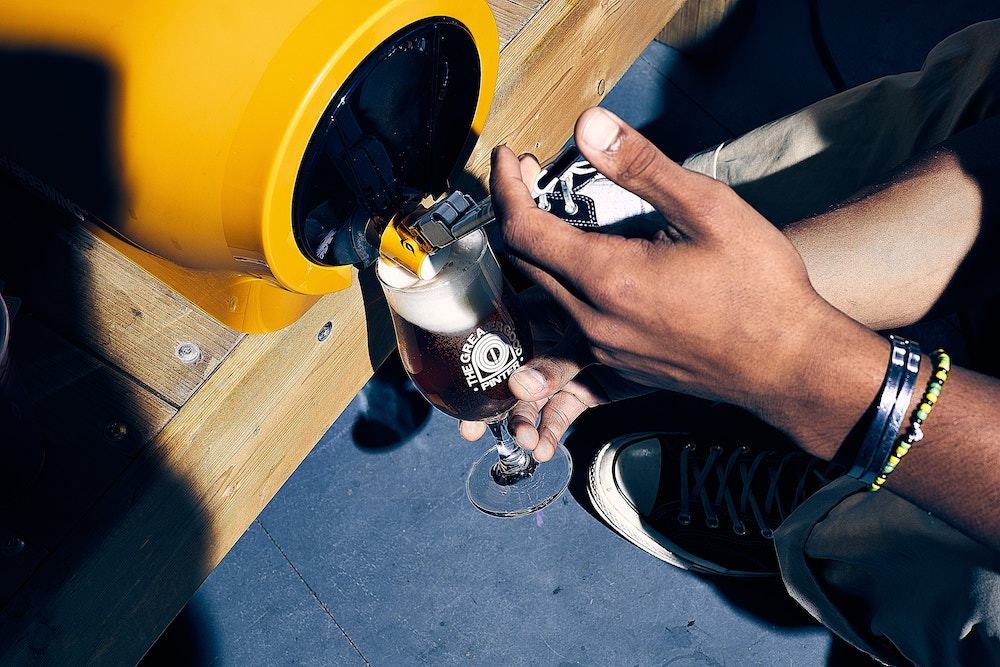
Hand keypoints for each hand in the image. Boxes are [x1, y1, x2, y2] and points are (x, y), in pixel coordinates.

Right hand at [459, 287, 651, 460]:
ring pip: (531, 398)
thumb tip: (521, 387)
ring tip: (525, 443)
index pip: (497, 331)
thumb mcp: (585, 337)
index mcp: (540, 309)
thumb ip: (555, 363)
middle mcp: (547, 338)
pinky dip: (552, 432)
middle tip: (473, 427)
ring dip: (522, 423)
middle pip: (507, 371)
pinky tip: (545, 448)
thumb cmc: (631, 313)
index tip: (457, 379)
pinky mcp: (582, 391)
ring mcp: (563, 367)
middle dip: (488, 402)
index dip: (474, 354)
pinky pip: (560, 413)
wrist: (676, 334)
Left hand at [491, 107, 881, 439]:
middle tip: (535, 179)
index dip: (506, 188)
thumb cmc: (760, 289)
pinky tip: (591, 271)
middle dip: (520, 213)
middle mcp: (592, 321)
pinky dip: (563, 294)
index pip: (522, 229)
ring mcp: (604, 351)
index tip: (510, 159)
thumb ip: (641, 166)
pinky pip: (569, 329)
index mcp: (606, 279)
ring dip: (540, 255)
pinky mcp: (619, 368)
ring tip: (560, 220)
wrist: (789, 364)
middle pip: (525, 263)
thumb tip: (589, 126)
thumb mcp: (709, 209)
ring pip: (544, 298)